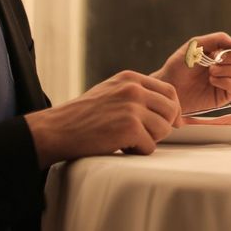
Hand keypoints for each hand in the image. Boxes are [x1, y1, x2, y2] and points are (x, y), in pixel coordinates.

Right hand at [25, 70, 179, 166]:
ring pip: (163, 129)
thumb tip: (166, 109)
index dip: (173, 109)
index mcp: (130, 78)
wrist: (56, 129)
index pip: (168, 90)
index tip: (171, 122)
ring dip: (149, 139)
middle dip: (163, 126)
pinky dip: (138, 151)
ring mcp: (132, 107)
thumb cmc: (81, 116)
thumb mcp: (110, 93)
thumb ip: (135, 95)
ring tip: (128, 140)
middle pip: (171, 109)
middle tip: (145, 135)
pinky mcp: (130, 127)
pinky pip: (150, 146)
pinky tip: (120, 146)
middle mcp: (134, 89)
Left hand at [152, 32, 230, 114]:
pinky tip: (213, 80)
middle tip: (219, 59)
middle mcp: (229, 67)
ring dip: (230, 70)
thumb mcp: (196, 44)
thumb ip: (218, 39)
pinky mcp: (224, 96)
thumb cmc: (179, 65)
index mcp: (225, 53)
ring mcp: (228, 82)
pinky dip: (226, 81)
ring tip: (211, 71)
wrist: (169, 85)